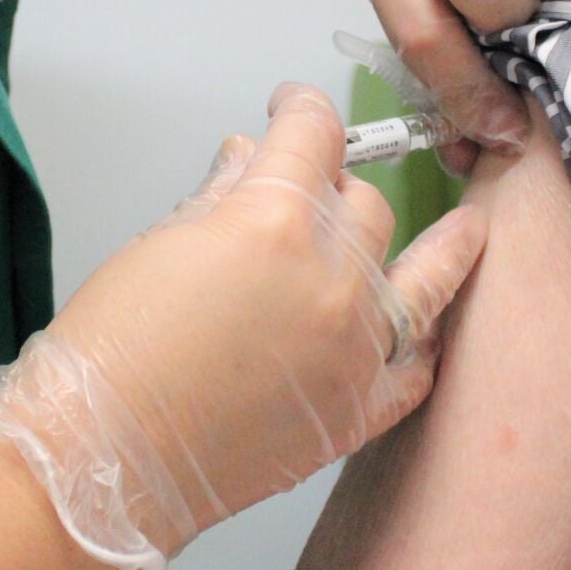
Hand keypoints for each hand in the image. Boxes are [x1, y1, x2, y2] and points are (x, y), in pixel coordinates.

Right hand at [0, 86, 486, 569]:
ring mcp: (354, 351)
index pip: (312, 135)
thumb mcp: (155, 246)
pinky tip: (428, 330)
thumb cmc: (107, 355)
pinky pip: (414, 370)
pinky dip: (420, 346)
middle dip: (338, 189)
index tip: (294, 107)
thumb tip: (246, 161)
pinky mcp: (354, 415)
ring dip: (438, 247)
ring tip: (469, 230)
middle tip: (312, 195)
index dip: (302, 108)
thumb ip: (216, 197)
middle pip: (365, 205)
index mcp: (274, 222)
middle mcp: (331, 280)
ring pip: (417, 276)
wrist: (101, 462)